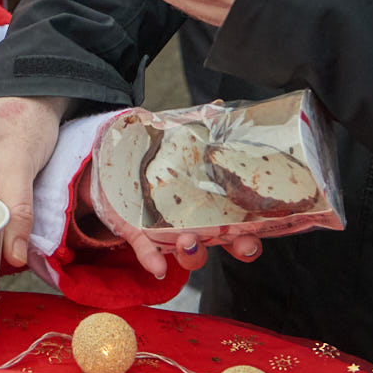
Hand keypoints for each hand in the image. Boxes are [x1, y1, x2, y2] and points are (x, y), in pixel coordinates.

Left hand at [78, 144, 265, 278]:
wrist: (116, 168)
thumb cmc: (160, 160)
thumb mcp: (181, 142)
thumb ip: (202, 126)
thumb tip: (222, 104)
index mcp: (214, 206)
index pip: (242, 227)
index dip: (251, 236)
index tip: (256, 234)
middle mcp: (197, 225)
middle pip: (224, 244)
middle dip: (236, 247)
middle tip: (239, 243)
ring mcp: (170, 233)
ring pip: (189, 252)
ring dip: (193, 253)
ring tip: (188, 241)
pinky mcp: (140, 235)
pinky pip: (149, 251)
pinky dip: (154, 260)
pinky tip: (157, 268)